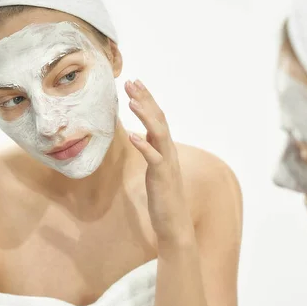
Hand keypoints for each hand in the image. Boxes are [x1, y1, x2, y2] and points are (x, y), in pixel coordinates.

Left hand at [125, 79, 193, 245]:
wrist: (175, 224)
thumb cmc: (164, 199)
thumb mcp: (156, 169)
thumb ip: (152, 151)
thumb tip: (142, 136)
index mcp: (166, 149)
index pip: (158, 119)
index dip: (147, 100)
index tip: (136, 84)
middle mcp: (169, 152)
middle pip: (159, 120)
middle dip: (145, 99)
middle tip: (131, 82)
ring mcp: (167, 164)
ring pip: (159, 134)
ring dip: (146, 116)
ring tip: (132, 100)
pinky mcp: (162, 177)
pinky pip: (153, 158)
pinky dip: (144, 145)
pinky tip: (132, 136)